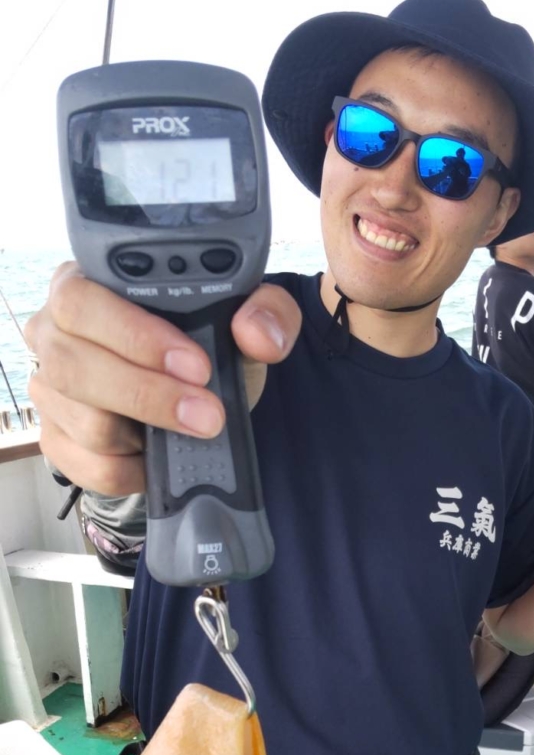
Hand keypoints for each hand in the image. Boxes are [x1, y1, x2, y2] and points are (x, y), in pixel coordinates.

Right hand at [25, 263, 301, 495]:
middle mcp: (52, 334)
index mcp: (83, 285)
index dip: (135, 334)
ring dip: (148, 433)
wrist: (195, 398)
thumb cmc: (201, 347)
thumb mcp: (240, 321)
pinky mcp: (56, 441)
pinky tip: (157, 453)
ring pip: (87, 423)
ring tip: (192, 428)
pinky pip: (90, 467)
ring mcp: (48, 391)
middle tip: (207, 412)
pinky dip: (133, 469)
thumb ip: (264, 311)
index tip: (195, 363)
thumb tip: (257, 332)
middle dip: (149, 394)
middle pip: (74, 366)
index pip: (82, 301)